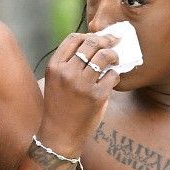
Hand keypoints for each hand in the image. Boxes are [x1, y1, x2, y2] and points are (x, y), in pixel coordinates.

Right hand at [39, 30, 122, 154]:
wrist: (59, 134)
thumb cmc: (59, 106)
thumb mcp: (55, 81)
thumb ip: (68, 63)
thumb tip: (94, 45)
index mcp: (54, 66)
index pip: (74, 39)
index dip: (89, 35)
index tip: (98, 38)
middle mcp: (67, 72)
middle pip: (91, 43)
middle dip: (106, 39)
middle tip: (114, 41)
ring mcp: (82, 84)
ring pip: (104, 56)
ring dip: (113, 55)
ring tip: (115, 60)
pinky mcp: (97, 96)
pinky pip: (112, 76)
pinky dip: (115, 75)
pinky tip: (112, 79)